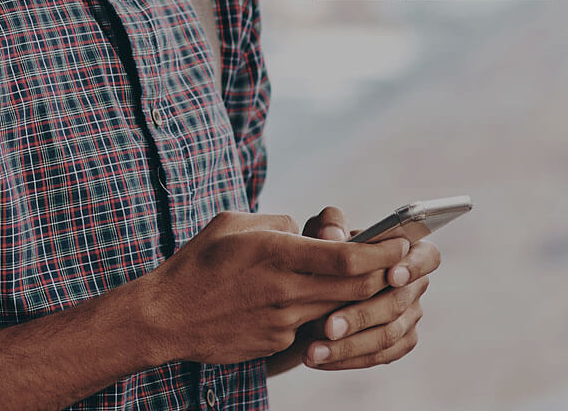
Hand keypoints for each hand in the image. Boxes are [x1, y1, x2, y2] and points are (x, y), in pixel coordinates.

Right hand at [129, 211, 408, 365]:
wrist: (165, 317)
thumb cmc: (197, 263)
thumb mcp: (233, 224)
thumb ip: (278, 223)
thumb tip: (308, 232)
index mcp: (276, 253)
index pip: (348, 258)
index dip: (383, 252)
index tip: (402, 243)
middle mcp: (284, 290)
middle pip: (356, 289)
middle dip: (383, 276)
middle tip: (395, 264)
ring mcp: (282, 321)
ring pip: (340, 309)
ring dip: (355, 297)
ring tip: (361, 281)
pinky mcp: (276, 343)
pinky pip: (311, 326)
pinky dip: (322, 314)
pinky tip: (313, 304)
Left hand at [272, 206, 442, 373]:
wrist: (313, 290)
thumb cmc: (325, 254)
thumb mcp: (321, 233)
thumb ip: (329, 225)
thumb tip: (332, 235)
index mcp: (407, 251)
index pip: (428, 256)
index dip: (414, 266)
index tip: (392, 275)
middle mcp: (414, 286)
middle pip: (398, 303)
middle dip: (361, 316)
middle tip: (327, 327)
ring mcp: (409, 317)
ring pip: (388, 335)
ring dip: (349, 345)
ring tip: (314, 350)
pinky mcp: (398, 344)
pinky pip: (379, 356)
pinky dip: (348, 359)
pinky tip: (319, 360)